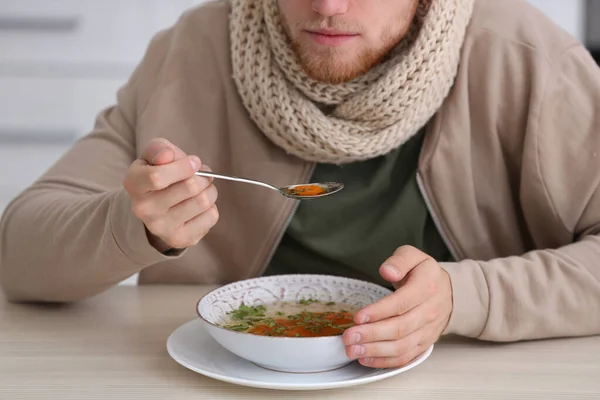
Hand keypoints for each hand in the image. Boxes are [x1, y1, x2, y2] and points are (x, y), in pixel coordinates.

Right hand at [123, 138, 218, 251]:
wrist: (154, 207)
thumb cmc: (158, 172)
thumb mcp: (154, 154)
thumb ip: (159, 149)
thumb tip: (167, 155)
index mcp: (134, 184)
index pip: (158, 177)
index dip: (184, 166)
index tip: (194, 162)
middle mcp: (144, 209)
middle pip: (189, 187)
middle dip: (203, 176)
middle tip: (202, 175)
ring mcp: (161, 227)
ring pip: (203, 201)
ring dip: (210, 190)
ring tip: (202, 188)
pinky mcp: (179, 239)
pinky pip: (210, 217)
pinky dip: (211, 207)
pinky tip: (199, 206)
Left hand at [342, 246, 452, 367]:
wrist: (447, 291)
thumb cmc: (424, 273)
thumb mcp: (413, 256)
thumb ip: (399, 261)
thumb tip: (387, 271)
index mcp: (427, 286)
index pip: (402, 302)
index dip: (379, 311)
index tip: (358, 317)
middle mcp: (430, 311)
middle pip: (400, 328)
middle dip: (372, 334)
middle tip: (349, 337)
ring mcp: (428, 330)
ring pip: (402, 346)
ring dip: (376, 351)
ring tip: (353, 350)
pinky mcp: (424, 344)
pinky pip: (406, 357)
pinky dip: (386, 361)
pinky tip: (367, 358)